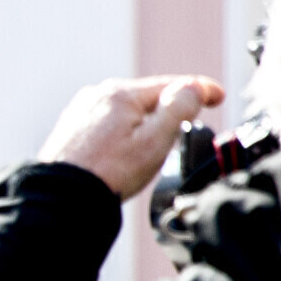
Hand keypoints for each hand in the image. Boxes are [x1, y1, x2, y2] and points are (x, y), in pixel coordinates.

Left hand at [37, 76, 228, 200]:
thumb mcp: (155, 140)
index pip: (171, 84)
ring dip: (147, 121)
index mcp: (121, 94)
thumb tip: (192, 88)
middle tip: (192, 125)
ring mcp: (82, 110)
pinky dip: (126, 130)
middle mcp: (98, 95)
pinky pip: (110, 122)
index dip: (200, 89)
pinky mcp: (73, 128)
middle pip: (149, 97)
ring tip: (158, 144)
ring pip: (128, 110)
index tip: (219, 95)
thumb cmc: (108, 172)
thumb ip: (178, 109)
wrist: (62, 196)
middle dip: (172, 108)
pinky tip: (127, 150)